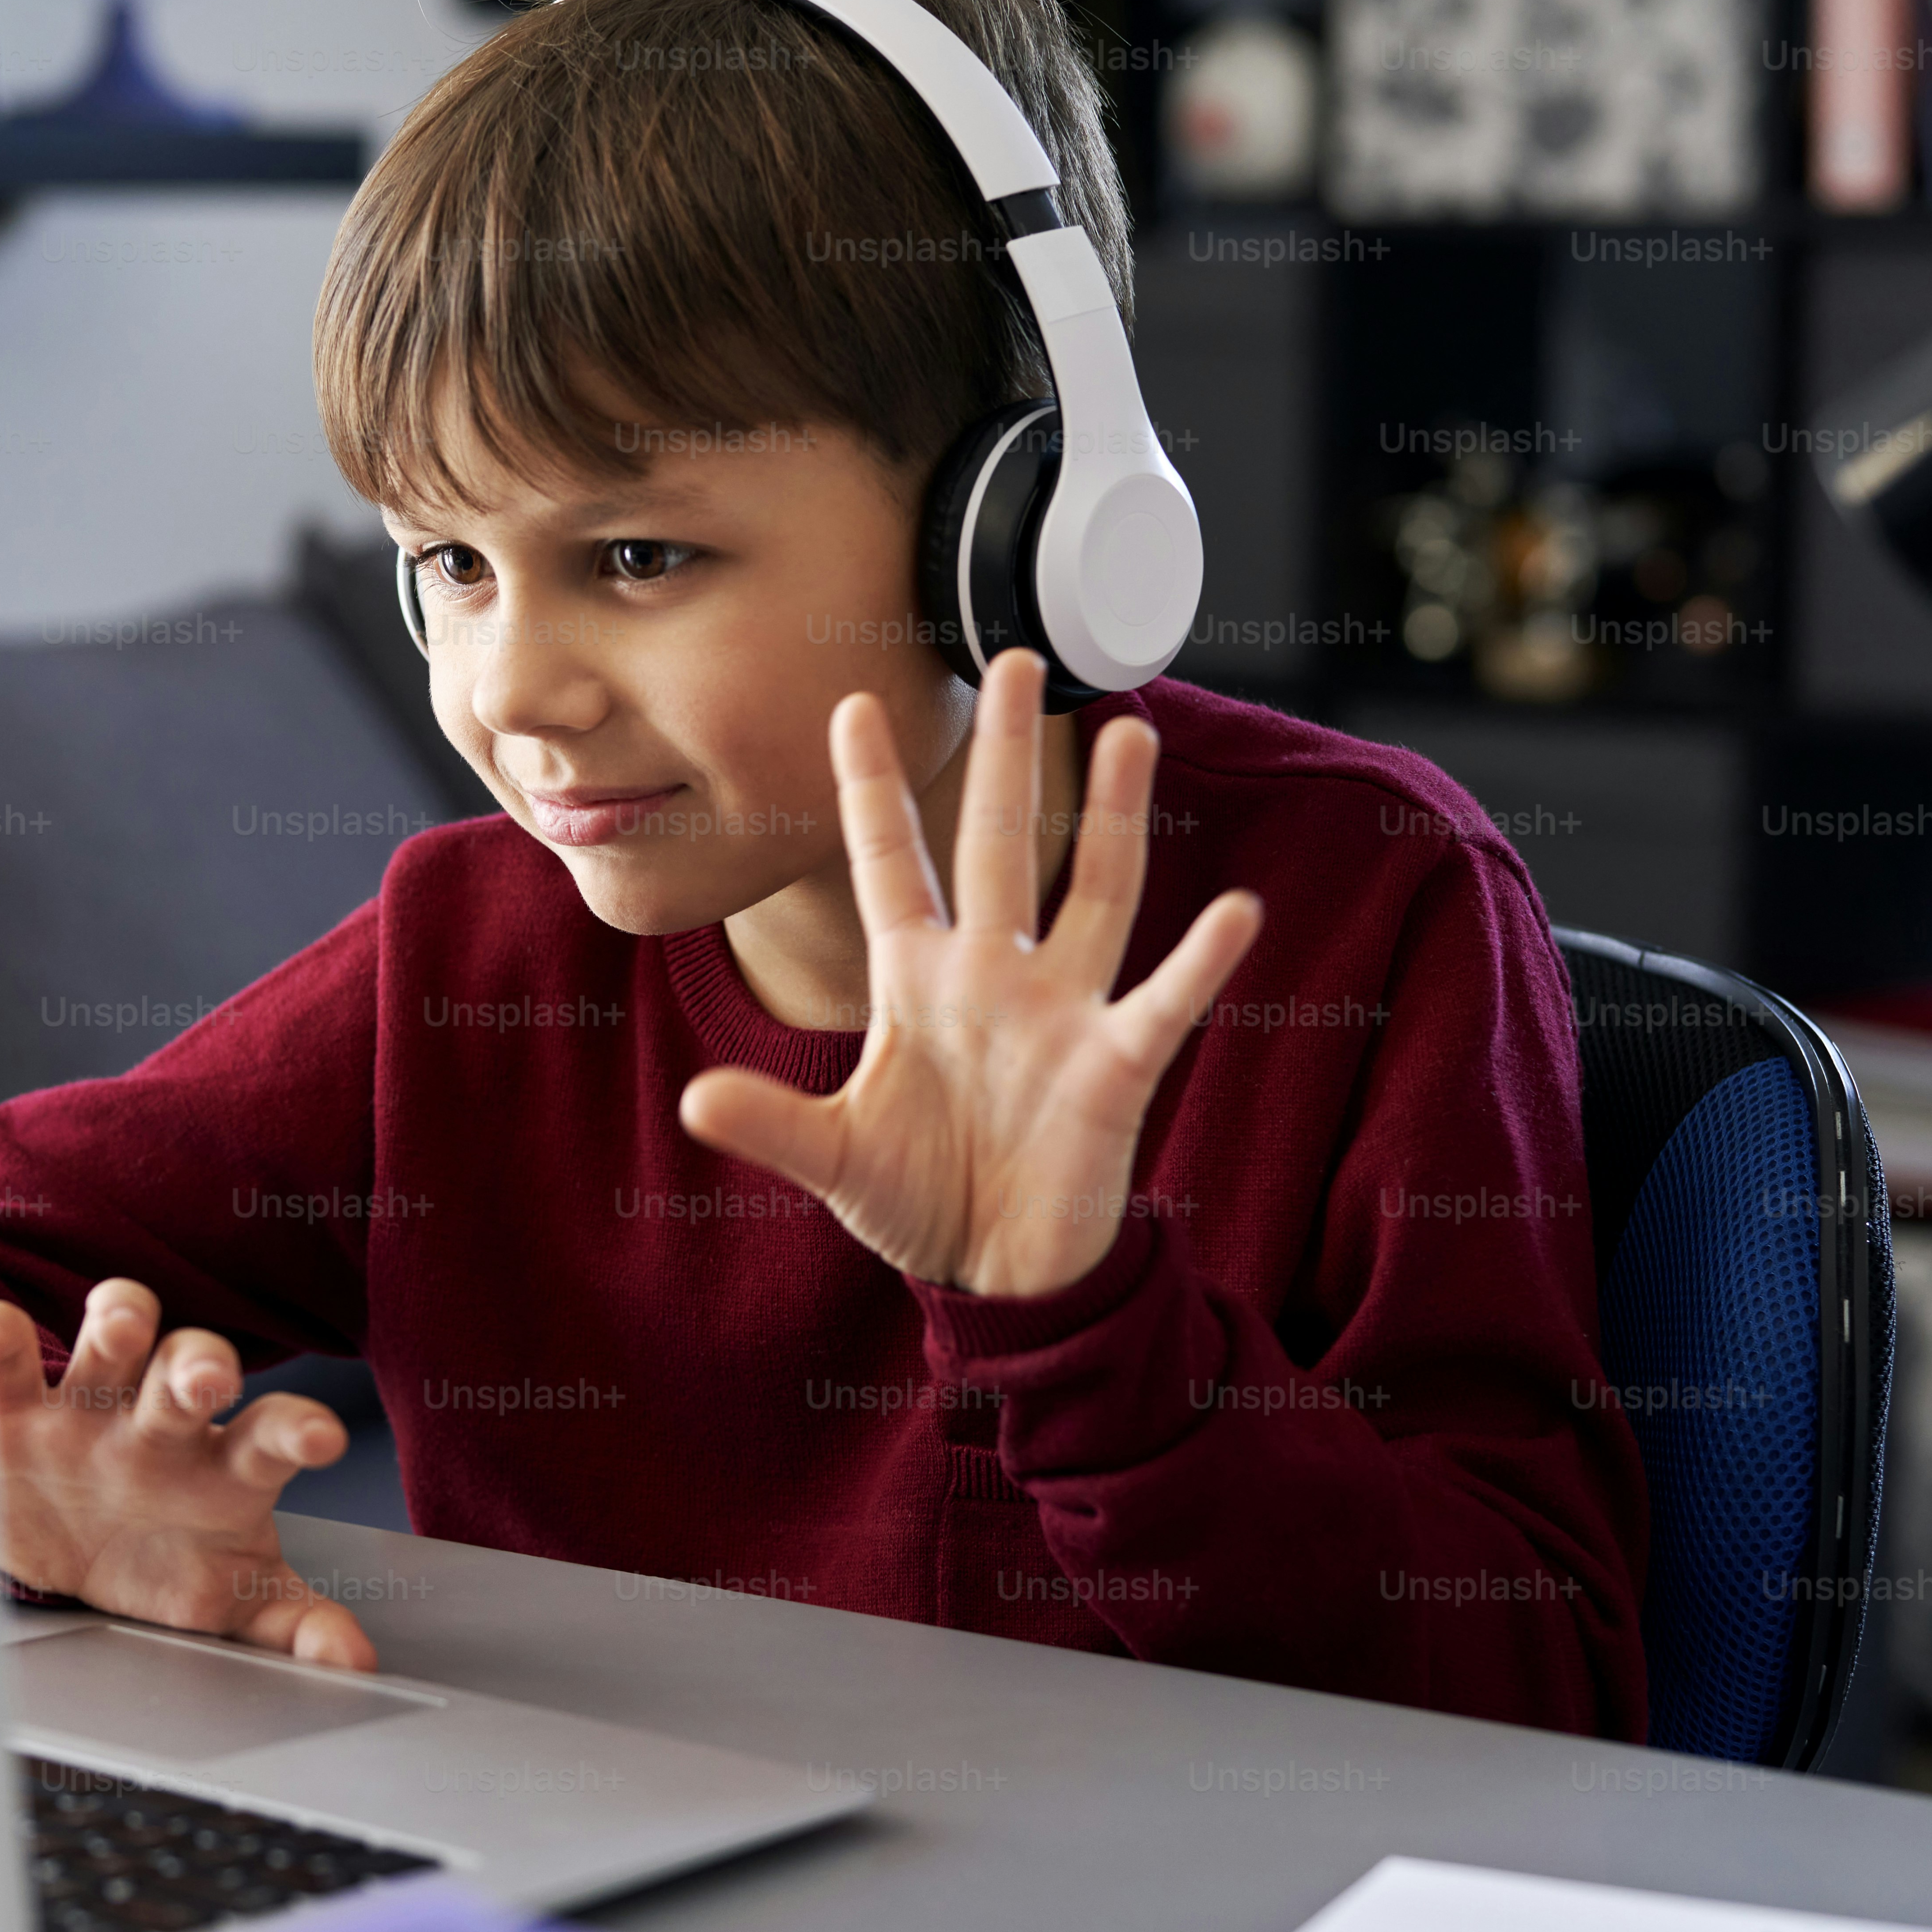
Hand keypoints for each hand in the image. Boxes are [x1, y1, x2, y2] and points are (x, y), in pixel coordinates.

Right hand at [0, 1276, 376, 1670]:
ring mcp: (90, 1405)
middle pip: (192, 1367)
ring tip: (120, 1329)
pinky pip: (7, 1356)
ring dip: (119, 1320)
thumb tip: (351, 1662)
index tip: (322, 1438)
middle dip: (201, 1363)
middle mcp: (162, 1422)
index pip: (272, 1433)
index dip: (297, 1429)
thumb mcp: (226, 1599)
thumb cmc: (160, 1561)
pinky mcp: (12, 1407)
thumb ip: (291, 1622)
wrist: (59, 1562)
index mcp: (223, 1467)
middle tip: (208, 1378)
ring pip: (113, 1338)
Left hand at [678, 649, 1263, 1299]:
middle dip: (1008, 755)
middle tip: (1016, 657)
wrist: (996, 1274)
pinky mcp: (1115, 1068)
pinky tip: (1235, 911)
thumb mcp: (835, 1159)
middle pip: (1001, 843)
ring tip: (1129, 728)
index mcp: (917, 983)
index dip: (871, 790)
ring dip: (1113, 815)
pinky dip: (1201, 962)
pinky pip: (1163, 1002)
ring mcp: (1060, 1013)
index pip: (889, 864)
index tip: (851, 704)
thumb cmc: (920, 1202)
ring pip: (1094, 890)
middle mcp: (993, 976)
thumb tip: (695, 1101)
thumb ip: (773, 1124)